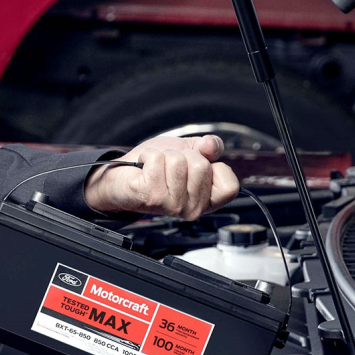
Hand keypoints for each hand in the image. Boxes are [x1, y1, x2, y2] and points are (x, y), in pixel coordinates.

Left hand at [84, 135, 239, 220]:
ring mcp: (171, 205)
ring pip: (178, 161)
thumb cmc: (156, 167)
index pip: (230, 186)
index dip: (215, 167)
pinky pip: (157, 160)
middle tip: (170, 167)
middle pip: (202, 166)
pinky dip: (149, 155)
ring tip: (156, 168)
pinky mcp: (150, 197)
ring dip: (164, 156)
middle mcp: (191, 209)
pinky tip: (144, 167)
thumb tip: (211, 145)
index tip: (196, 168)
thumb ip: (210, 147)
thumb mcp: (191, 151)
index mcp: (206, 202)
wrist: (123, 174)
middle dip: (184, 156)